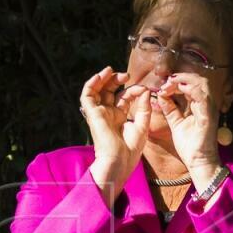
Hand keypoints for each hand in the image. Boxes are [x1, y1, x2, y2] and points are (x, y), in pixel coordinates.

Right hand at [80, 67, 149, 205]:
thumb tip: (146, 90)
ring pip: (96, 91)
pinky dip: (91, 84)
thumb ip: (144, 108)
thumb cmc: (130, 150)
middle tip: (126, 75)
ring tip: (110, 70)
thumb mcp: (142, 126)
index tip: (144, 89)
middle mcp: (108, 114)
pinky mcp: (92, 114)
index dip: (134, 90)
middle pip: (109, 92)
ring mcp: (99, 113)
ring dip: (102, 79)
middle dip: (116, 81)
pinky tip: (100, 76)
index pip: (124, 97)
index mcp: (119, 118)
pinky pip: (87, 96)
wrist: (118, 162)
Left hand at [157, 72, 222, 187]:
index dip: (177, 81)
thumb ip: (170, 109)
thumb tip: (161, 96)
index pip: (191, 85)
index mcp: (200, 106)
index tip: (164, 86)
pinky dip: (189, 88)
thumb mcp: (176, 123)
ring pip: (201, 83)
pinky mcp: (208, 115)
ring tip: (170, 84)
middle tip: (166, 82)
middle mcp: (207, 104)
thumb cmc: (190, 146)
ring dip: (184, 80)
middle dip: (180, 77)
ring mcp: (209, 109)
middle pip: (198, 79)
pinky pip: (201, 95)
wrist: (198, 162)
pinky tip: (177, 89)